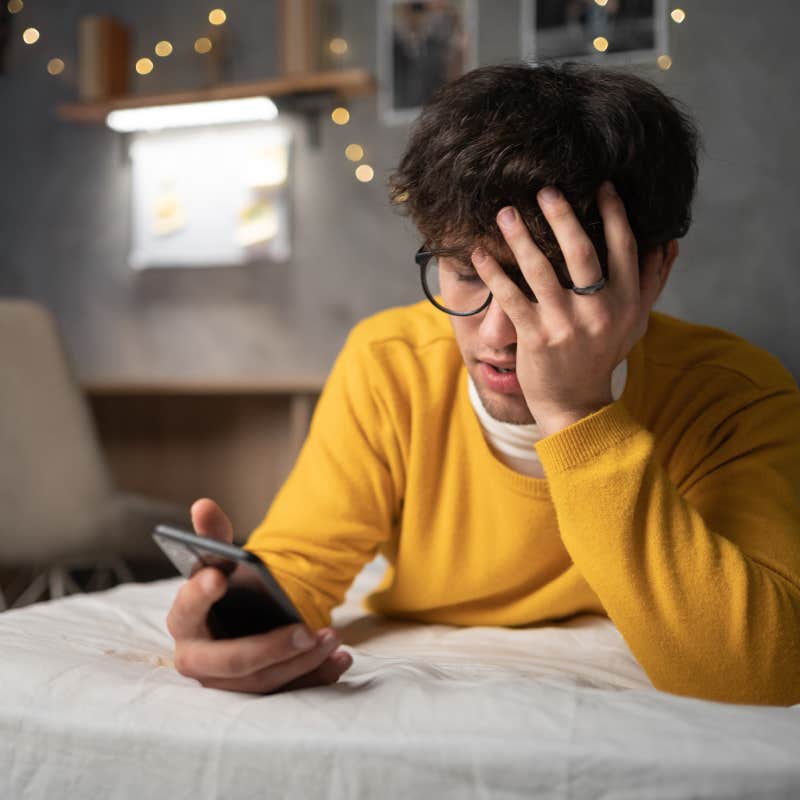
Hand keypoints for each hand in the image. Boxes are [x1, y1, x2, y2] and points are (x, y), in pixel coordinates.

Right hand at [166, 498, 351, 692]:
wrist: (238, 622)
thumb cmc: (225, 588)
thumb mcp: (220, 561)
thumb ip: (213, 536)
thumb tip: (203, 504)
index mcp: (184, 620)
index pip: (186, 608)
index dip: (199, 593)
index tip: (218, 577)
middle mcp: (197, 660)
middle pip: (232, 662)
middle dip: (270, 648)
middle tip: (305, 629)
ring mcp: (225, 683)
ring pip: (262, 682)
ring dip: (301, 663)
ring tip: (332, 637)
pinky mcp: (254, 695)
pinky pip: (286, 693)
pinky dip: (315, 678)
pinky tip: (340, 660)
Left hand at [472, 182, 666, 436]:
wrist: (575, 403)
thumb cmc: (602, 355)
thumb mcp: (635, 322)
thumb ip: (651, 282)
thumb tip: (670, 241)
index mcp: (626, 302)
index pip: (624, 247)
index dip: (613, 213)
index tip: (599, 184)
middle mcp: (599, 311)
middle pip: (582, 252)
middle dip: (563, 216)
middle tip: (545, 189)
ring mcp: (566, 325)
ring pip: (541, 270)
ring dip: (521, 237)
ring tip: (505, 212)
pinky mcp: (535, 338)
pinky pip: (511, 297)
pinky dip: (493, 273)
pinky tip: (479, 253)